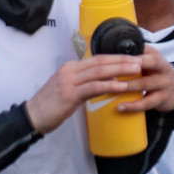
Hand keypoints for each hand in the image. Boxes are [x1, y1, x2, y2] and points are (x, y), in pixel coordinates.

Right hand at [25, 54, 143, 133]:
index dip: (117, 57)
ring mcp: (69, 81)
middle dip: (122, 61)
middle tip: (141, 60)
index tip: (133, 58)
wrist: (33, 116)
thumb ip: (86, 84)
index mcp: (71, 67)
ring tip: (136, 70)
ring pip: (99, 71)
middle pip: (101, 62)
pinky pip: (93, 88)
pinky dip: (109, 86)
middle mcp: (70, 70)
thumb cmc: (52, 105)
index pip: (98, 59)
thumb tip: (107, 82)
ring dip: (120, 70)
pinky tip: (121, 86)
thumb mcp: (70, 89)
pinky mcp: (69, 94)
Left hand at [112, 46, 173, 113]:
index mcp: (158, 57)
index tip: (117, 56)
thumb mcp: (152, 61)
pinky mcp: (162, 99)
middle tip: (113, 70)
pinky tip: (120, 107)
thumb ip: (138, 54)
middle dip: (132, 66)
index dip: (134, 53)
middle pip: (151, 62)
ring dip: (128, 85)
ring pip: (145, 84)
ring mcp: (164, 84)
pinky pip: (147, 103)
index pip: (147, 51)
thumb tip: (113, 48)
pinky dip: (133, 106)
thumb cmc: (157, 73)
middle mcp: (164, 68)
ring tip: (111, 88)